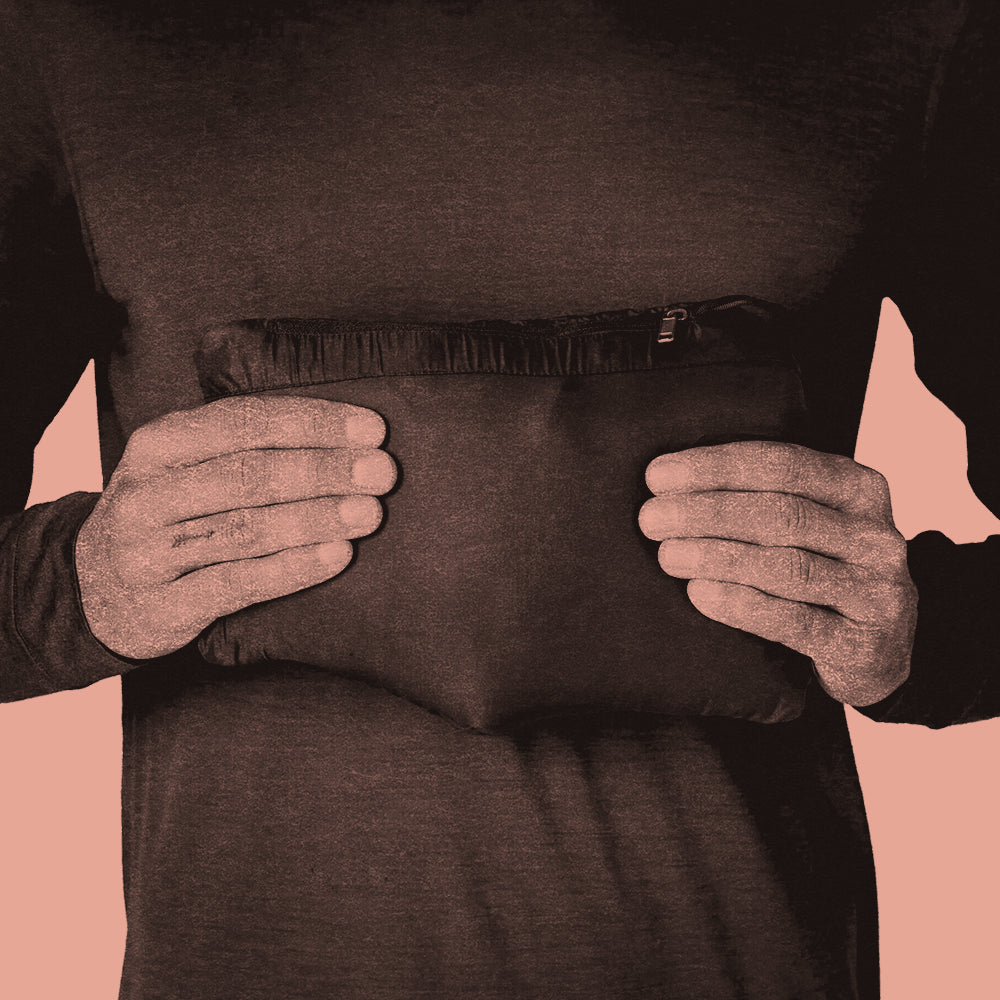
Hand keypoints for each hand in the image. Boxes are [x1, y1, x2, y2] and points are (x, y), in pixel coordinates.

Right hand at [75, 395, 396, 658]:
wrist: (95, 591)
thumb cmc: (170, 517)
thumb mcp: (186, 468)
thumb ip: (246, 447)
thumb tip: (349, 436)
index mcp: (159, 445)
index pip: (244, 421)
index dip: (314, 423)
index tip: (372, 429)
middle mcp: (147, 494)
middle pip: (248, 474)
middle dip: (324, 470)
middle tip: (383, 472)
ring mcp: (149, 553)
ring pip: (245, 529)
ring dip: (316, 518)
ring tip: (370, 513)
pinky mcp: (164, 606)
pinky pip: (238, 584)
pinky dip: (293, 568)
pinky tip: (338, 557)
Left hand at [638, 441, 916, 705]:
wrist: (880, 652)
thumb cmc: (825, 572)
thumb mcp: (811, 523)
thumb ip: (761, 497)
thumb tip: (669, 484)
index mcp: (858, 489)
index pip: (782, 464)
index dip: (716, 467)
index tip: (658, 476)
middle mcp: (874, 536)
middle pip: (781, 513)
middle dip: (706, 512)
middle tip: (651, 518)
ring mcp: (874, 592)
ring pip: (786, 566)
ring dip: (716, 557)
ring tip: (667, 554)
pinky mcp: (860, 644)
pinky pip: (793, 621)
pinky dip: (741, 604)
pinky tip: (699, 593)